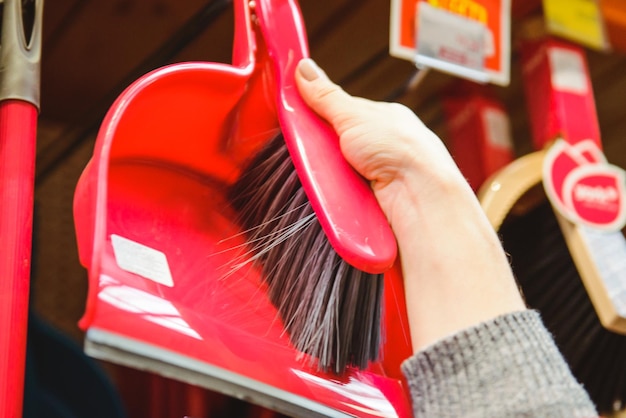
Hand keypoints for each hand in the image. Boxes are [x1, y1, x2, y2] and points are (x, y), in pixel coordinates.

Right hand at [295, 58, 526, 351]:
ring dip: (315, 176)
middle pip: (331, 146)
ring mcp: (375, 184)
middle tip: (295, 151)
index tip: (286, 114)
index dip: (311, 114)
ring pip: (330, 176)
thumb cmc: (409, 162)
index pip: (337, 112)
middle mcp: (381, 152)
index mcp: (385, 123)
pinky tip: (318, 199)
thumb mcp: (361, 120)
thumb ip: (329, 100)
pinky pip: (337, 201)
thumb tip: (302, 71)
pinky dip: (324, 199)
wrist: (427, 214)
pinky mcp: (370, 211)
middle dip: (313, 149)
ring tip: (305, 176)